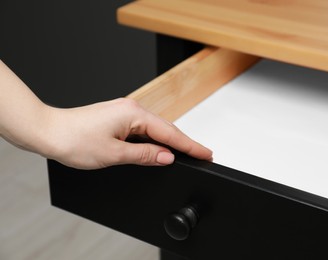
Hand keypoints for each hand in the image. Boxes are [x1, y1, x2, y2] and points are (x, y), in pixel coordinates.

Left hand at [43, 98, 212, 168]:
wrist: (47, 131)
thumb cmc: (73, 138)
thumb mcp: (114, 154)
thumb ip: (144, 155)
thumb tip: (166, 157)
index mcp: (133, 114)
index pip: (170, 133)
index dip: (190, 146)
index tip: (206, 153)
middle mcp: (131, 109)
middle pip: (165, 129)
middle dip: (184, 143)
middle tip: (203, 154)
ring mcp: (124, 113)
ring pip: (154, 130)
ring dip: (169, 142)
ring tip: (186, 154)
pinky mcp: (117, 118)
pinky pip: (143, 130)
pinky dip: (153, 140)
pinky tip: (159, 148)